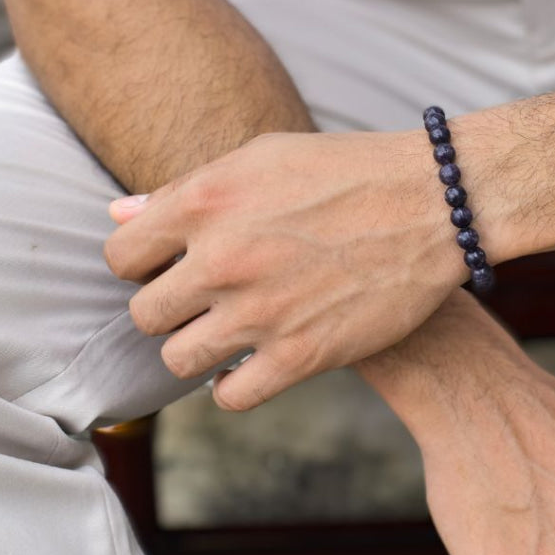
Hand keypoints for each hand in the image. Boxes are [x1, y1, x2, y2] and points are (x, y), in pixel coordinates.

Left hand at [104, 131, 462, 409]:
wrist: (434, 203)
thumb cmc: (350, 171)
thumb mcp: (263, 157)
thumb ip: (186, 189)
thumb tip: (121, 216)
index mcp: (206, 202)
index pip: (120, 256)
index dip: (141, 263)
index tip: (170, 265)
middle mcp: (223, 259)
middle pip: (145, 313)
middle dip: (171, 307)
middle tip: (208, 297)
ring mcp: (261, 313)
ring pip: (178, 360)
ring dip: (198, 348)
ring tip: (230, 330)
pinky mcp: (301, 356)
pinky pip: (229, 396)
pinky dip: (233, 385)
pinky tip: (252, 363)